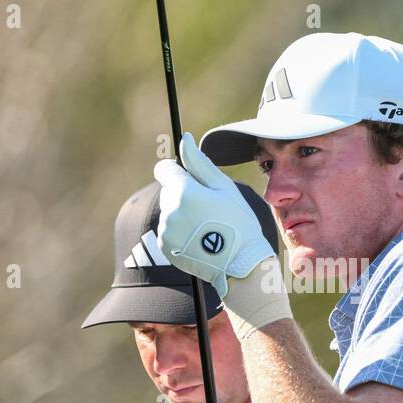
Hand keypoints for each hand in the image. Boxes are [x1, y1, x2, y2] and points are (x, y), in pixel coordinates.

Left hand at [154, 133, 274, 299]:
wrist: (239, 264)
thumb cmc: (237, 222)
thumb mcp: (223, 188)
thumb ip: (199, 163)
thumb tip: (185, 138)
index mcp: (184, 192)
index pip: (164, 170)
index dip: (176, 172)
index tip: (189, 180)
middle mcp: (170, 211)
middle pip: (168, 192)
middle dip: (183, 195)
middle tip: (208, 209)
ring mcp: (165, 231)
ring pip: (168, 212)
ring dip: (182, 214)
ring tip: (206, 227)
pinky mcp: (164, 247)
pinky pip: (167, 231)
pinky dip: (179, 232)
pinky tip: (199, 239)